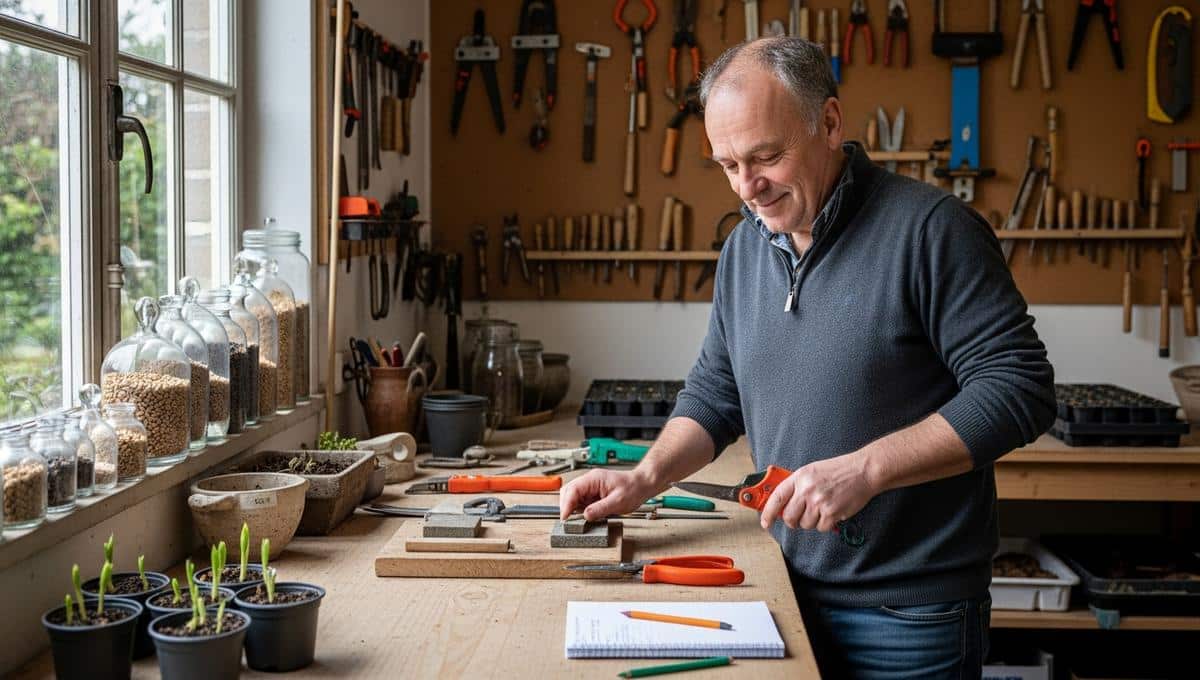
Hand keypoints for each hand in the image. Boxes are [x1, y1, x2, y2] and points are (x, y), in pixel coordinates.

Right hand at [558, 469, 656, 520]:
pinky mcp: (593, 494)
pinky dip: (579, 510)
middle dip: (566, 507)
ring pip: (572, 497)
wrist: (642, 485)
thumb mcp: (618, 502)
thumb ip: (600, 509)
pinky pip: (580, 501)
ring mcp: (590, 487)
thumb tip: (585, 516)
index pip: (572, 490)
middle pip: (568, 492)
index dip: (566, 504)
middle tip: (569, 522)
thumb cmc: (633, 489)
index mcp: (593, 478)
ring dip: (573, 509)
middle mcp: (589, 481)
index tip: (565, 517)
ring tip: (578, 521)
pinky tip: (585, 517)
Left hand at [759, 451, 875, 532]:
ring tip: (822, 508)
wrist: (863, 471)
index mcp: (799, 477)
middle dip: (793, 521)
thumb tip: (784, 505)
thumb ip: (797, 486)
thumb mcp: (812, 471)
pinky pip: (821, 528)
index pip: (777, 497)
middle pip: (789, 517)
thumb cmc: (839, 470)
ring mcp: (819, 502)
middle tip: (801, 517)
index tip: (765, 522)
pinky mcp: (832, 513)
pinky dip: (826, 524)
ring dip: (812, 521)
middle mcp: (807, 490)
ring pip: (805, 524)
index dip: (768, 512)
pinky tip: (832, 512)